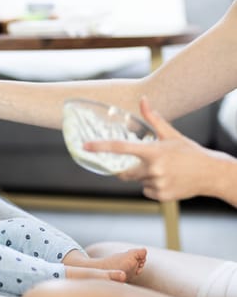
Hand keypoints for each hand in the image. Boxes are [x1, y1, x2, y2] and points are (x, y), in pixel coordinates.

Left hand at [84, 97, 216, 200]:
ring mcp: (157, 183)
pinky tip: (169, 180)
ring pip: (138, 182)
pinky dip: (153, 187)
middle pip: (125, 172)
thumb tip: (143, 100)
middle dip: (131, 169)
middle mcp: (153, 168)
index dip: (101, 147)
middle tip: (149, 164)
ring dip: (145, 177)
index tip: (86, 147)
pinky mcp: (161, 196)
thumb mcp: (171, 134)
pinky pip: (146, 191)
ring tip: (166, 171)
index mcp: (153, 151)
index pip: (121, 147)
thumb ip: (153, 119)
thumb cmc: (189, 152)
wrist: (212, 173)